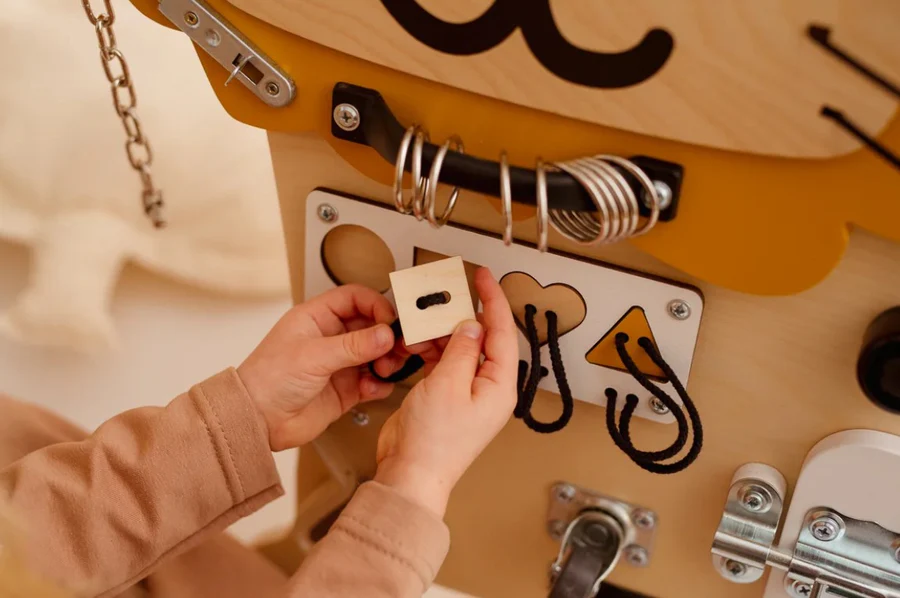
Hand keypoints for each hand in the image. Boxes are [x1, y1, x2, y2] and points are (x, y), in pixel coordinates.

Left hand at [238, 284, 399, 450]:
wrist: (257, 421)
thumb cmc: (268, 380)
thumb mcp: (313, 355)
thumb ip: (353, 345)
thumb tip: (386, 334)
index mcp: (318, 318)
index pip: (355, 298)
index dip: (376, 305)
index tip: (390, 321)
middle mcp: (331, 337)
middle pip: (372, 325)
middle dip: (387, 336)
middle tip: (398, 348)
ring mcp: (340, 363)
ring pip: (376, 353)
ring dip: (387, 360)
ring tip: (385, 369)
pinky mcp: (346, 389)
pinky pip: (373, 381)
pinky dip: (380, 384)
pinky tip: (372, 388)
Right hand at [374, 268, 518, 516]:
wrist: (410, 475)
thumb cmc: (433, 442)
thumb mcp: (448, 384)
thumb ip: (461, 350)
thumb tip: (471, 324)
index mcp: (500, 386)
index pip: (502, 333)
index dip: (494, 300)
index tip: (484, 276)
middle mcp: (487, 389)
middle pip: (481, 339)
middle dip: (460, 317)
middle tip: (443, 297)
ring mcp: (466, 394)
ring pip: (458, 350)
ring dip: (439, 335)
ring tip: (421, 326)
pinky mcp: (446, 398)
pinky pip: (443, 364)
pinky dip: (429, 352)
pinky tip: (415, 345)